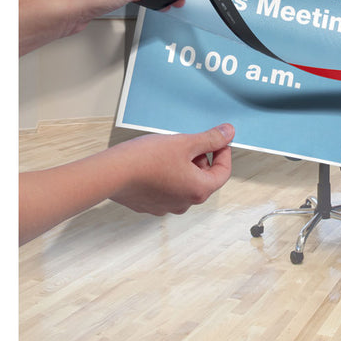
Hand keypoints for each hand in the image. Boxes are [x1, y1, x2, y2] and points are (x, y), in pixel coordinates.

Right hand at [19, 123, 234, 243]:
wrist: (111, 173)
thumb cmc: (147, 159)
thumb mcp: (185, 142)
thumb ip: (210, 139)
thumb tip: (229, 133)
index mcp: (199, 190)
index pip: (223, 172)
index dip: (222, 152)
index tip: (217, 139)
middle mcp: (185, 203)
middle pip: (203, 179)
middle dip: (201, 159)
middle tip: (189, 142)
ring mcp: (166, 207)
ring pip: (184, 184)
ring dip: (184, 167)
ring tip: (169, 151)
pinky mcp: (149, 205)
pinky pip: (166, 189)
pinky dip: (167, 175)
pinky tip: (154, 162)